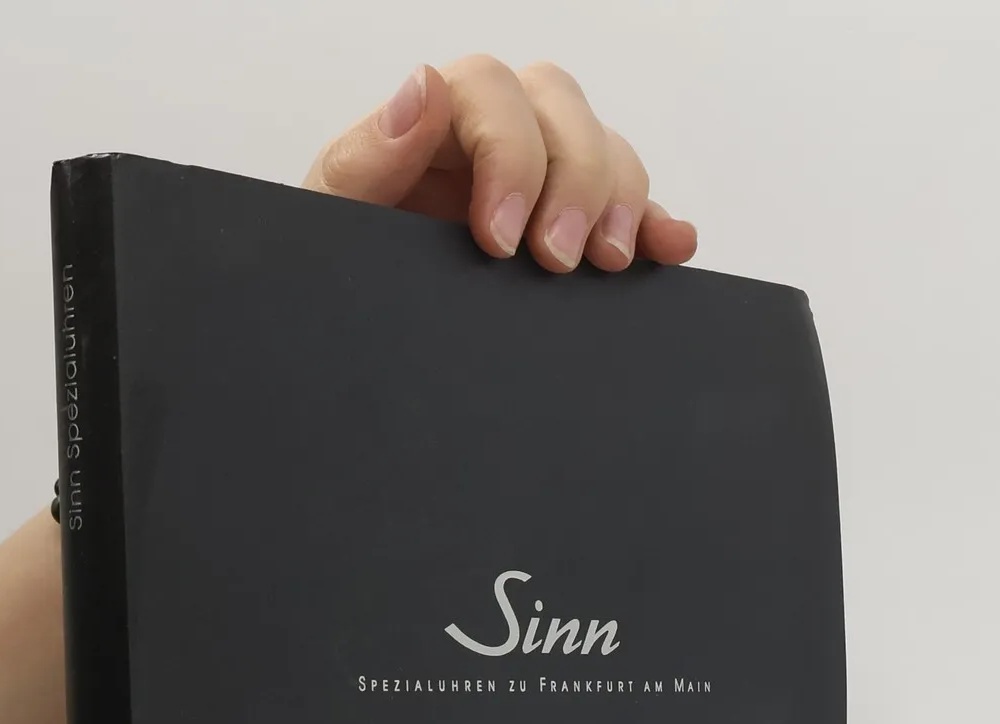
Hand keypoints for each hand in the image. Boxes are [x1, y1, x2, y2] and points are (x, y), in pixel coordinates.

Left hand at [302, 57, 697, 273]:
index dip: (510, 154)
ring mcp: (537, 188)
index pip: (489, 89)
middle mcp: (489, 144)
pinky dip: (655, 223)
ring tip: (605, 264)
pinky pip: (628, 209)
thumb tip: (424, 88)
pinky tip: (669, 245)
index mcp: (429, 129)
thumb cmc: (334, 289)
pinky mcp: (570, 237)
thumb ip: (363, 160)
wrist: (352, 358)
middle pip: (560, 108)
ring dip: (618, 200)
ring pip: (603, 149)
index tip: (500, 239)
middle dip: (573, 180)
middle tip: (559, 259)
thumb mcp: (330, 228)